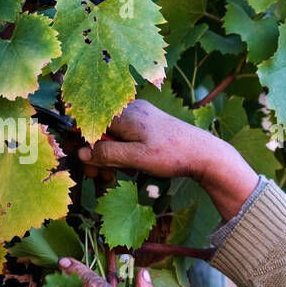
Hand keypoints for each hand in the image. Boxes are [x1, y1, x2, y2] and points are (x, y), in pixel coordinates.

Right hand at [80, 99, 259, 219]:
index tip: (81, 161)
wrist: (205, 154)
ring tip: (118, 174)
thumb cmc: (172, 154)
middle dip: (96, 153)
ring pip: (112, 135)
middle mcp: (130, 109)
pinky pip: (125, 137)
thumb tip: (82, 154)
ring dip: (110, 156)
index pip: (88, 121)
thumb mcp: (137, 158)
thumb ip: (107, 154)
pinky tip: (131, 167)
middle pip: (99, 129)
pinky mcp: (148, 125)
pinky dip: (123, 152)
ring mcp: (140, 116)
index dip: (80, 141)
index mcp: (125, 113)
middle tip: (99, 177)